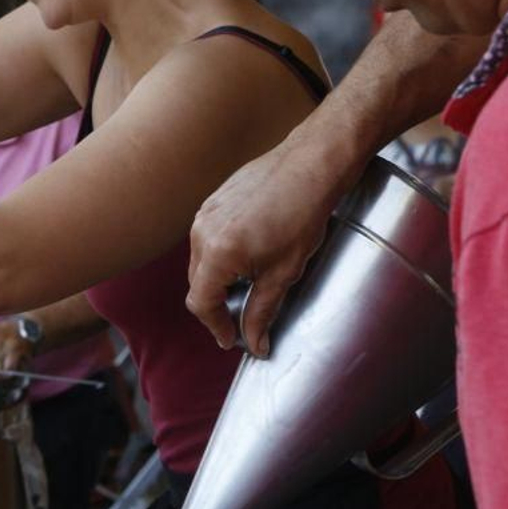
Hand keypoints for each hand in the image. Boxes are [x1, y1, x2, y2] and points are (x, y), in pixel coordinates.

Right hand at [185, 139, 344, 356]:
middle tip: (241, 316)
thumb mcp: (284, 272)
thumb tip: (256, 342)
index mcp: (217, 254)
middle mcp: (202, 234)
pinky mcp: (213, 202)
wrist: (309, 166)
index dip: (215, 325)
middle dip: (216, 304)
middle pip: (197, 283)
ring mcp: (204, 214)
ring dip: (218, 278)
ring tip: (246, 283)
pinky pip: (206, 238)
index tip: (230, 338)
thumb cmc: (303, 214)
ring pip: (201, 261)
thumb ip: (263, 311)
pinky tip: (247, 254)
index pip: (201, 303)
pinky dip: (219, 255)